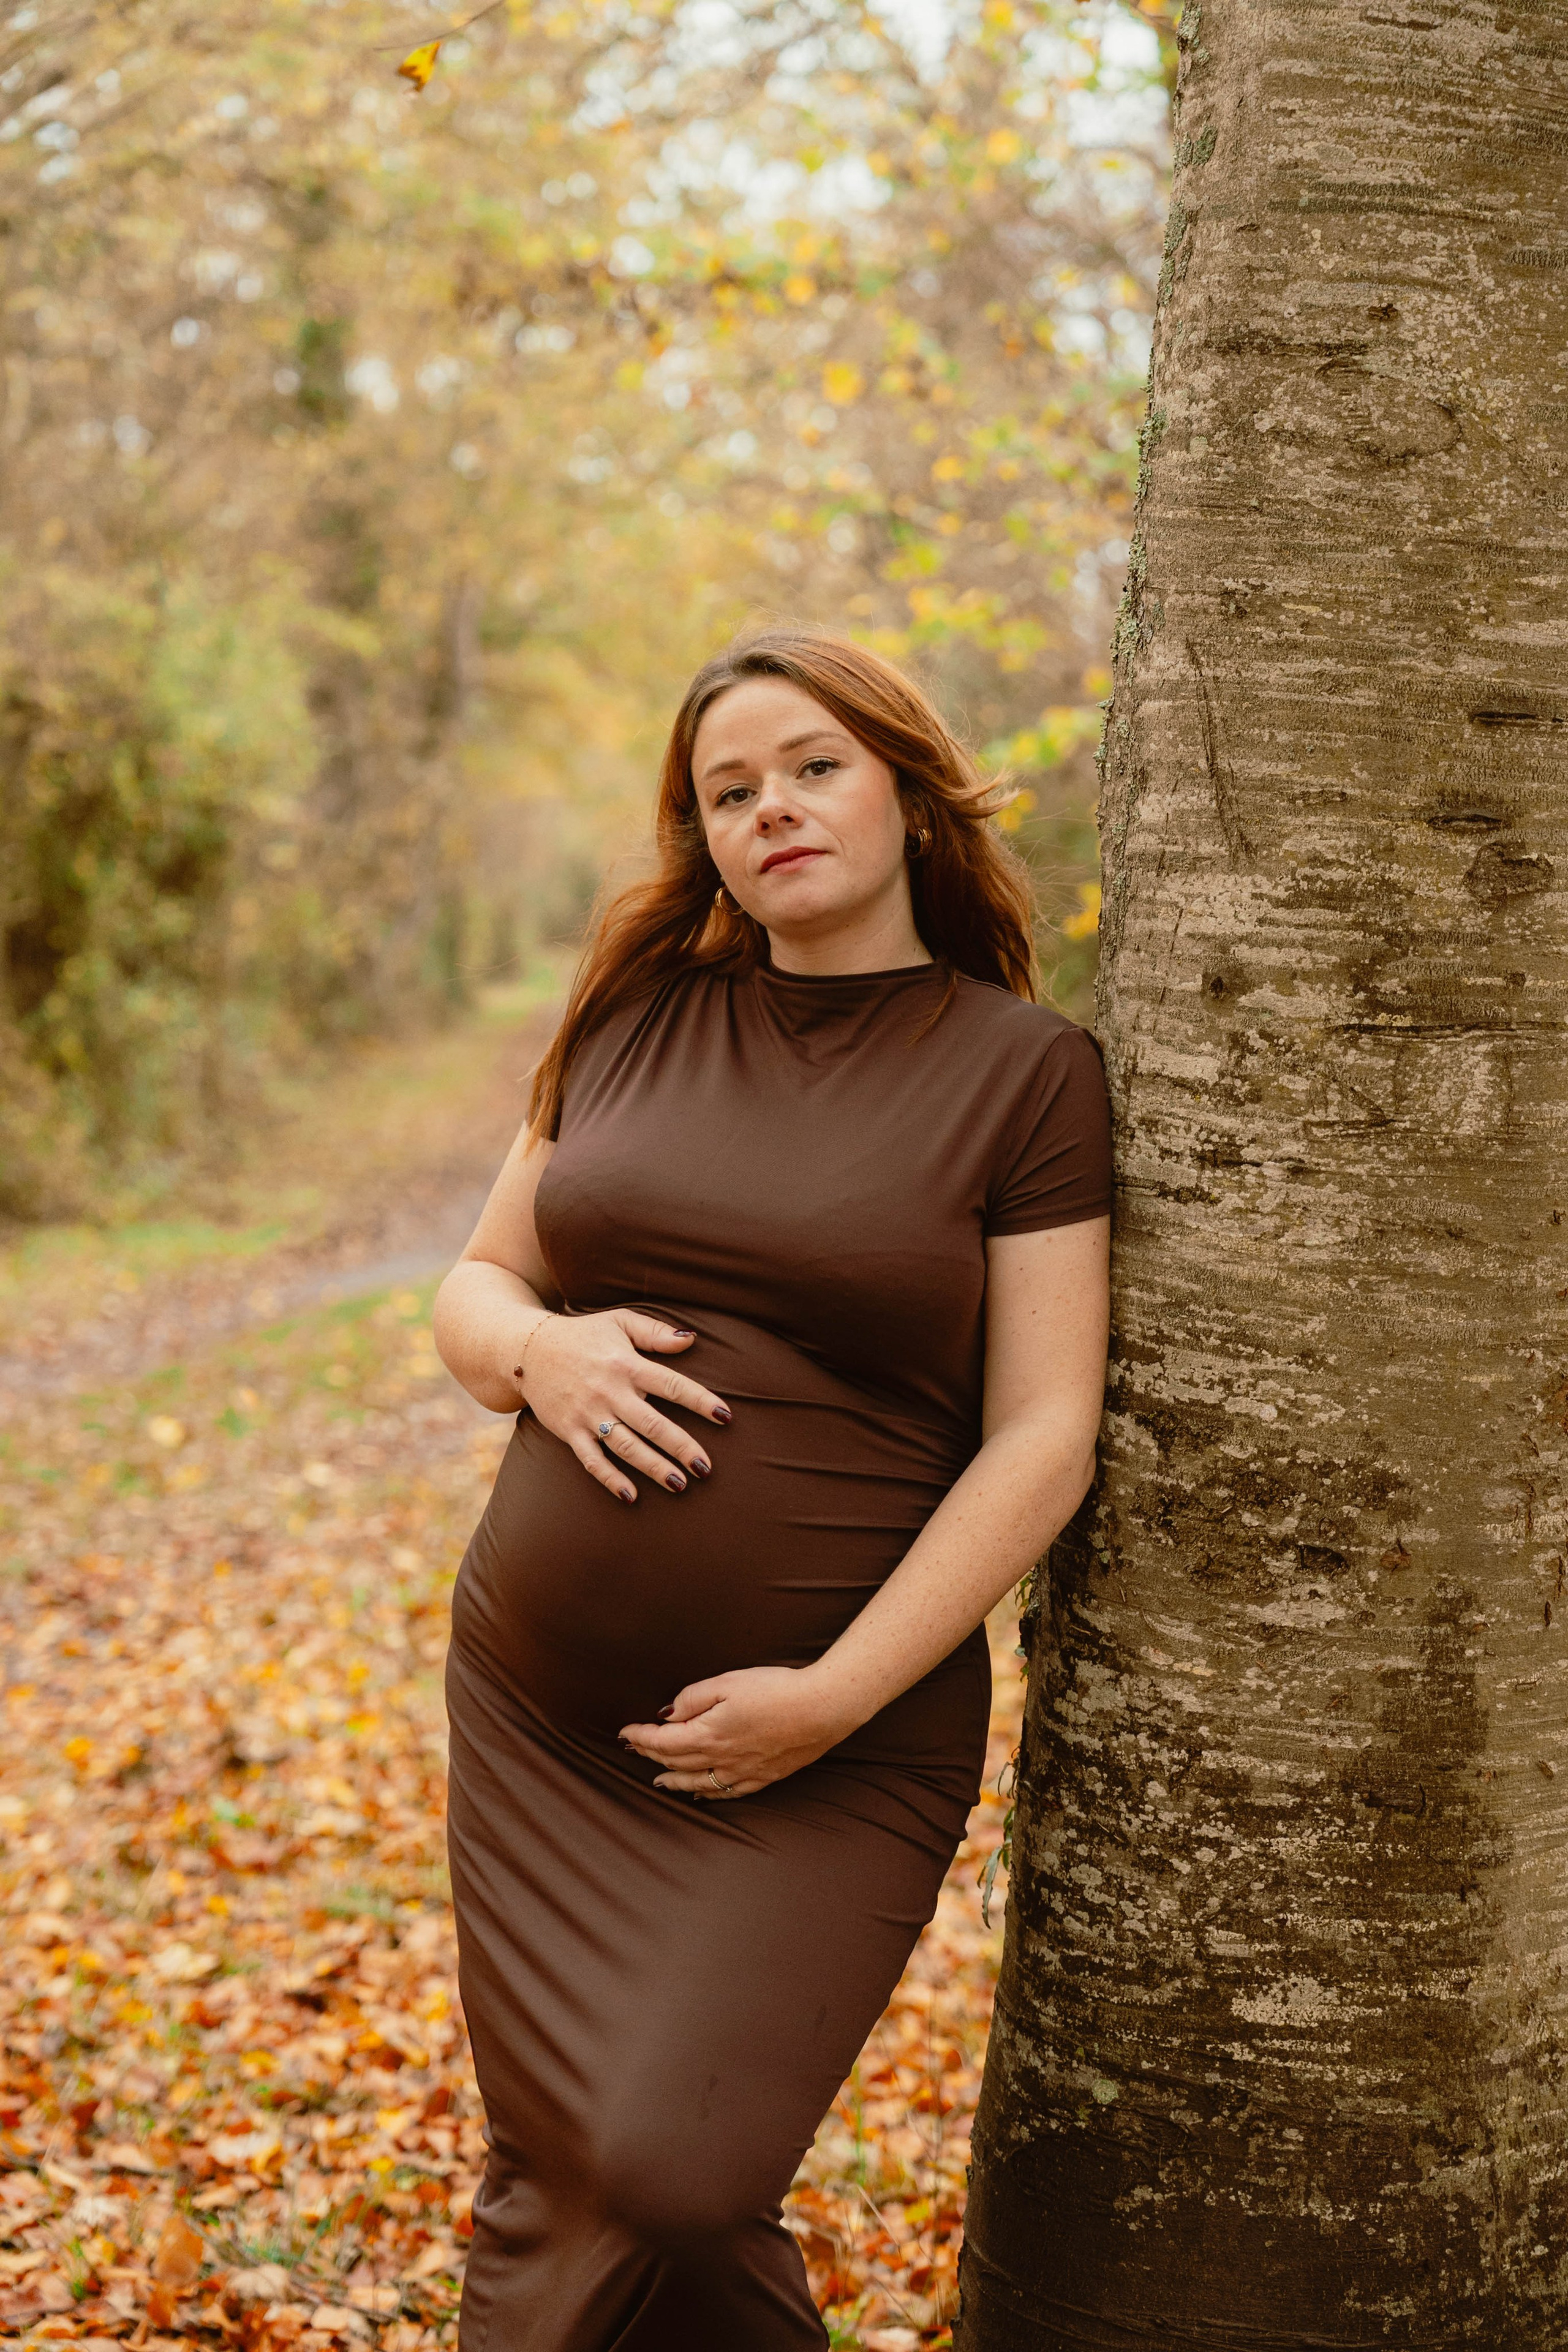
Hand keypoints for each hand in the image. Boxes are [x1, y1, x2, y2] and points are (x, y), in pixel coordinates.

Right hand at [517, 1310, 730, 1502]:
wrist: (529, 1350)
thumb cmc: (584, 1335)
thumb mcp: (620, 1322)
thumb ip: (656, 1333)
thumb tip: (691, 1340)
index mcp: (627, 1364)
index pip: (671, 1385)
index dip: (700, 1401)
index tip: (725, 1417)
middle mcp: (610, 1391)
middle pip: (652, 1424)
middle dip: (681, 1447)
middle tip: (706, 1468)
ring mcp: (588, 1414)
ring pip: (626, 1446)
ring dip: (653, 1468)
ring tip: (680, 1485)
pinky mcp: (569, 1431)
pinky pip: (592, 1460)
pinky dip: (610, 1479)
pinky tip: (631, 1496)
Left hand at [619, 1664, 855, 1798]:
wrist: (822, 1709)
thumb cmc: (775, 1689)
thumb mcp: (727, 1682)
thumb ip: (693, 1698)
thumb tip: (668, 1715)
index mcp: (708, 1734)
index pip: (663, 1741)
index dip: (641, 1736)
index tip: (625, 1732)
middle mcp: (721, 1759)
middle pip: (676, 1761)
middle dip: (651, 1755)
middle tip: (635, 1748)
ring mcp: (743, 1772)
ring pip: (698, 1783)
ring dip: (674, 1781)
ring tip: (659, 1780)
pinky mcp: (763, 1777)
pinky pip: (726, 1793)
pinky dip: (707, 1794)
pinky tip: (701, 1794)